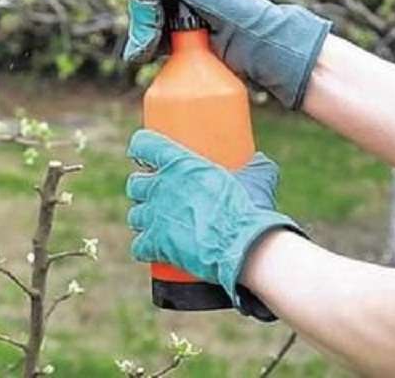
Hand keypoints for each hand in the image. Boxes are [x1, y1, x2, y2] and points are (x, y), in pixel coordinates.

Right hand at [123, 0, 330, 108]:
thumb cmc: (244, 15)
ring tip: (146, 51)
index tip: (147, 13)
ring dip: (142, 38)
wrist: (267, 51)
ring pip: (148, 25)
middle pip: (145, 5)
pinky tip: (149, 55)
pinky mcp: (185, 44)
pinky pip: (156, 44)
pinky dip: (148, 49)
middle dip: (142, 22)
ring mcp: (184, 21)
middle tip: (148, 40)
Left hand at [126, 129, 300, 314]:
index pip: (144, 144)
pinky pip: (138, 246)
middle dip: (144, 189)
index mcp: (178, 163)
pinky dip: (145, 249)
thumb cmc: (249, 209)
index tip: (146, 156)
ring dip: (144, 219)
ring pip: (135, 215)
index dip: (142, 148)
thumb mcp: (255, 177)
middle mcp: (160, 186)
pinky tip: (153, 249)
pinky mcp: (156, 243)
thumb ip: (254, 166)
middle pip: (135, 184)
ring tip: (159, 223)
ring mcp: (155, 216)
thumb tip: (259, 160)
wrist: (244, 246)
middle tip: (159, 195)